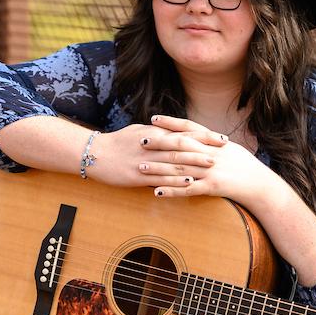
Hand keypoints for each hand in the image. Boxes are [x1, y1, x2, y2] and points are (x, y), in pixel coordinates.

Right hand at [88, 117, 226, 187]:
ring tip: (211, 166)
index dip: (204, 135)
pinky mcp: (137, 175)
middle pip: (181, 145)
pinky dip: (175, 179)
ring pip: (172, 161)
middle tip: (222, 152)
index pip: (184, 132)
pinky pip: (160, 177)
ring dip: (193, 164)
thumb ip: (159, 133)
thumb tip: (177, 133)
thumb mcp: (139, 132)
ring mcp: (144, 160)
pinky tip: (189, 182)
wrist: (93, 154)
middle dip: (203, 148)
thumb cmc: (118, 143)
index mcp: (154, 132)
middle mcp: (151, 145)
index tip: (221, 138)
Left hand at [139, 114, 274, 210]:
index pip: (188, 128)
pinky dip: (171, 191)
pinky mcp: (211, 187)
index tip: (153, 119)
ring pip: (179, 168)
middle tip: (139, 141)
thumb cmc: (245, 166)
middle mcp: (210, 154)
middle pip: (179, 146)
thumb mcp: (229, 149)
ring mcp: (210, 170)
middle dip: (158, 143)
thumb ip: (211, 142)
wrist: (260, 184)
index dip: (170, 123)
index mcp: (213, 142)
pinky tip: (155, 192)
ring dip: (158, 168)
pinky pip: (187, 190)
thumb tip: (197, 135)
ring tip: (140, 167)